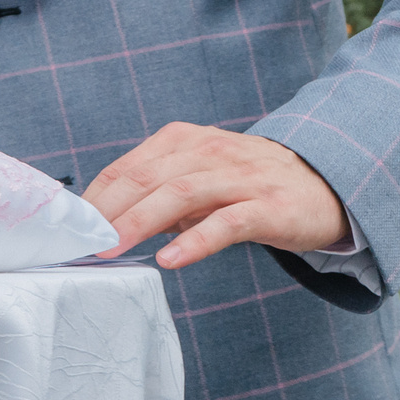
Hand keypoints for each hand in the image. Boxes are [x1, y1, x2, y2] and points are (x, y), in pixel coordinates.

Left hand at [82, 122, 347, 268]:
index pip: (127, 168)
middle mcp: (208, 151)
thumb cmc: (248, 184)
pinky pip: (227, 222)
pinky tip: (170, 259)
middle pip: (146, 178)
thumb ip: (159, 195)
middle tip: (83, 243)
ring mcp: (240, 177)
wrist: (326, 183)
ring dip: (140, 222)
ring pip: (180, 195)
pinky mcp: (269, 206)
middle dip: (109, 211)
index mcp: (183, 141)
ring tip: (114, 249)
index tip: (72, 227)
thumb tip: (111, 224)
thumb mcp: (198, 179)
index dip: (96, 197)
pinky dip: (196, 241)